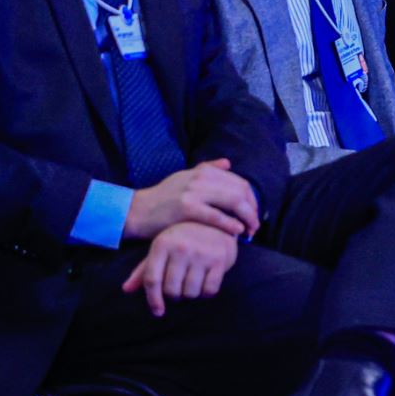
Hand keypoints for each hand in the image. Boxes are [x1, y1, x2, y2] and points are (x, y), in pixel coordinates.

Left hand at [121, 222, 239, 316]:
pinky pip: (209, 289)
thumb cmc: (184, 239)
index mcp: (162, 244)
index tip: (157, 312)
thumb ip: (144, 270)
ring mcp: (201, 254)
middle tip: (179, 290)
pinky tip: (205, 284)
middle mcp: (181, 248)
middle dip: (174, 296)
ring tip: (192, 285)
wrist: (217, 224)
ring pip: (191, 292)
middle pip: (171, 290)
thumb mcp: (162, 249)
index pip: (152, 279)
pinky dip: (206, 293)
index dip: (153, 299)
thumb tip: (126, 290)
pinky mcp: (219, 260)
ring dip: (191, 294)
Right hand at [123, 159, 260, 240]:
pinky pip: (217, 216)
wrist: (138, 210)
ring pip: (234, 202)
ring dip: (247, 218)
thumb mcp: (185, 177)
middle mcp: (201, 178)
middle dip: (253, 210)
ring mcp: (194, 192)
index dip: (253, 200)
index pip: (240, 183)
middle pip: (241, 191)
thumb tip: (228, 163)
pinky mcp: (187, 208)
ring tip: (250, 231)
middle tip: (256, 226)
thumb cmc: (164, 197)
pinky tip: (237, 232)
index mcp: (204, 171)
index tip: (255, 213)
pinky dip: (231, 224)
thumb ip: (207, 169)